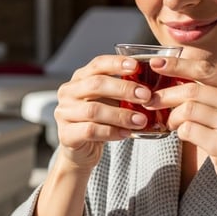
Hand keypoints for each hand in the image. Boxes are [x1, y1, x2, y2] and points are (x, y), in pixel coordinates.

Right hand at [53, 55, 152, 170]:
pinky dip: (111, 132)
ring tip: (141, 120)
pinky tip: (126, 133)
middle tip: (146, 96)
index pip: (97, 64)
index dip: (116, 63)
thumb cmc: (99, 121)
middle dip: (123, 89)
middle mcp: (69, 92)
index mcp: (80, 78)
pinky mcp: (66, 135)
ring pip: (94, 110)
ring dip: (121, 115)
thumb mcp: (110, 102)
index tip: (136, 65)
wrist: (81, 151)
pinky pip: (90, 130)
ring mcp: (64, 113)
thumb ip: (122, 92)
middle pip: (96, 84)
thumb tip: (152, 87)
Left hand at [144, 57, 216, 196]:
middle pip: (192, 90)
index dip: (177, 64)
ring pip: (187, 110)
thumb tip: (174, 74)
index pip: (205, 69)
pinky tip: (183, 134)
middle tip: (150, 101)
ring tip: (171, 123)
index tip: (156, 63)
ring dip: (172, 117)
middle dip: (165, 95)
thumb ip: (215, 89)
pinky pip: (188, 130)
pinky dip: (180, 131)